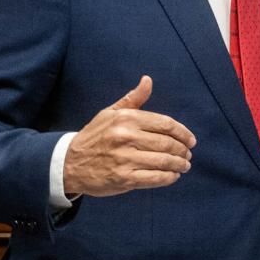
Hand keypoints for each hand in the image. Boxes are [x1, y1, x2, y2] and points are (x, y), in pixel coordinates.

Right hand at [63, 76, 195, 197]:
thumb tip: (148, 80)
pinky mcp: (124, 178)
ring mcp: (125, 159)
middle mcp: (127, 137)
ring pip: (164, 161)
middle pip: (167, 143)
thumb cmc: (94, 136)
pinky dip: (168, 178)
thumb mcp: (110, 113)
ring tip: (184, 166)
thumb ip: (133, 99)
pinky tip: (173, 176)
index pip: (166, 124)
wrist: (69, 163)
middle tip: (188, 155)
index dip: (183, 133)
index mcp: (127, 119)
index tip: (191, 140)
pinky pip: (154, 178)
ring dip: (179, 165)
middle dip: (183, 151)